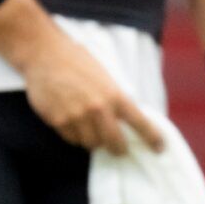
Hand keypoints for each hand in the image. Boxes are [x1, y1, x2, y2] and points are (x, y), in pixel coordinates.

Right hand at [18, 30, 164, 156]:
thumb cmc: (76, 61)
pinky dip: (74, 136)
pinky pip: (71, 139)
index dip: (152, 138)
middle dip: (119, 149)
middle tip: (118, 149)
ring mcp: (77, 117)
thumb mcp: (104, 75)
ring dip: (93, 141)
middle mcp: (98, 109)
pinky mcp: (58, 121)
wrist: (45, 54)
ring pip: (91, 144)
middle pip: (115, 143)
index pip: (140, 122)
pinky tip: (71, 123)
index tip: (159, 149)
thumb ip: (114, 97)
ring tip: (88, 129)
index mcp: (114, 95)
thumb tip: (125, 118)